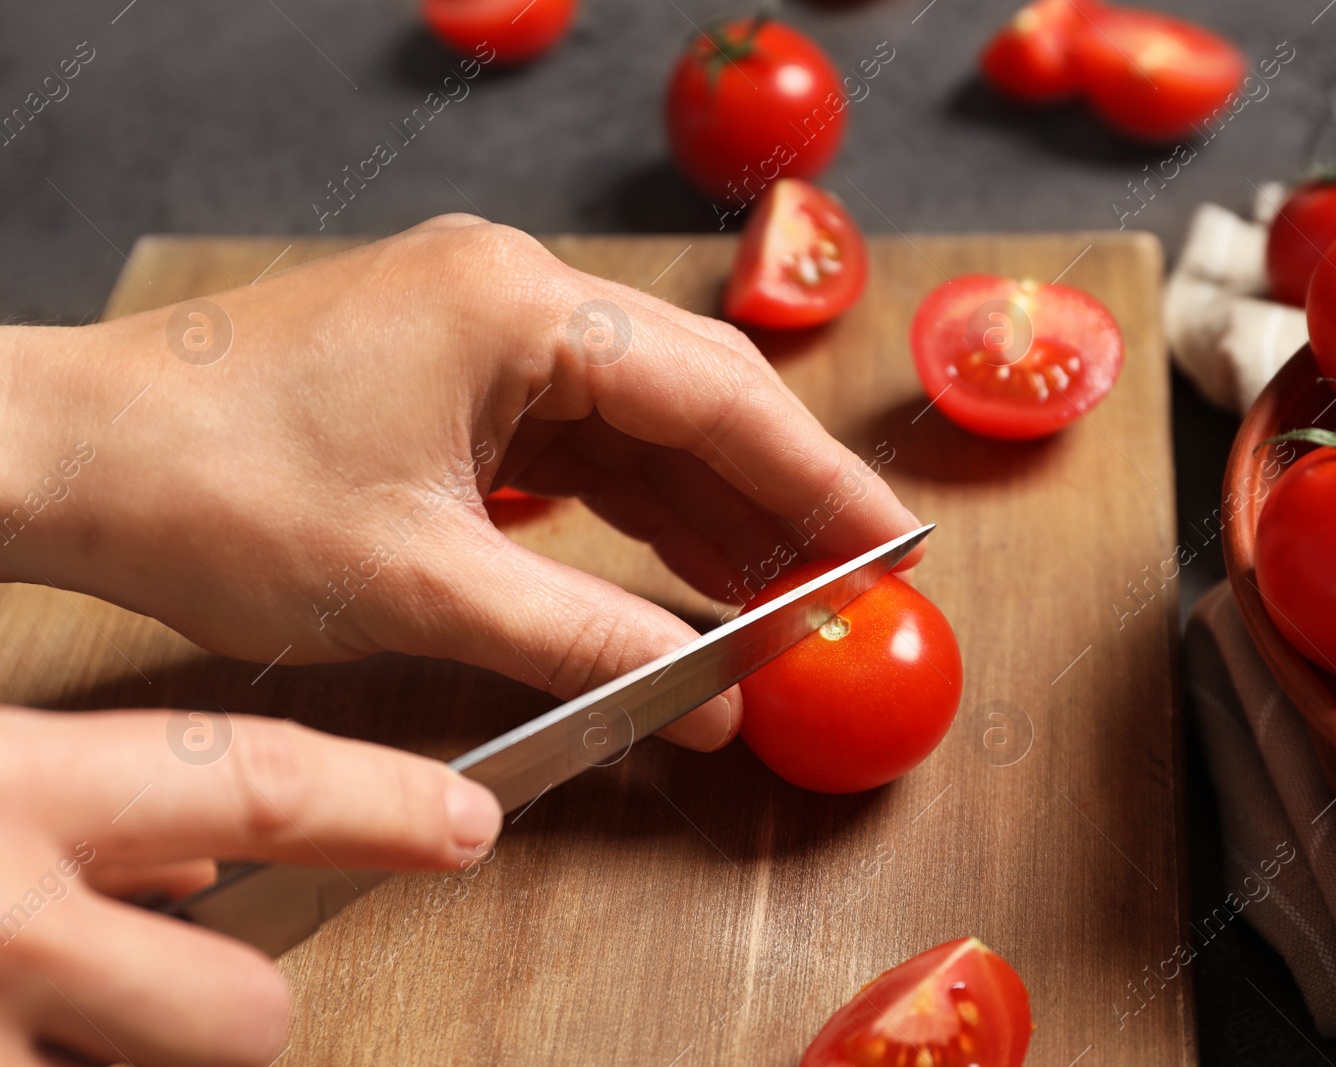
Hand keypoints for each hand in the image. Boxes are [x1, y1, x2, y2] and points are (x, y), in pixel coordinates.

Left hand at [0, 215, 920, 749]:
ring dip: (710, 509)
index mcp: (519, 305)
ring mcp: (484, 325)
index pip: (714, 395)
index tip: (885, 544)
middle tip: (851, 581)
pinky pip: (579, 440)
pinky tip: (689, 566)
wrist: (73, 458)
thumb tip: (708, 697)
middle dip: (776, 498)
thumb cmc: (218, 493)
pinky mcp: (456, 370)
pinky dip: (635, 506)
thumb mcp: (424, 585)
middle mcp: (514, 291)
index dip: (814, 482)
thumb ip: (586, 638)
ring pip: (642, 421)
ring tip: (785, 593)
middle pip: (694, 397)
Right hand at [0, 707, 500, 1066]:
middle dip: (241, 1002)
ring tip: (50, 1007)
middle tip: (173, 975)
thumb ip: (87, 809)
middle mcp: (11, 924)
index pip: (262, 791)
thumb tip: (195, 876)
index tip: (467, 823)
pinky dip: (61, 1066)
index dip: (385, 809)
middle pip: (249, 1010)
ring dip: (135, 1052)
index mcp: (21, 786)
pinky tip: (27, 1034)